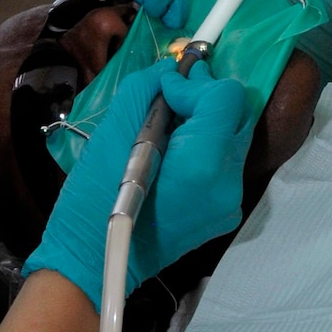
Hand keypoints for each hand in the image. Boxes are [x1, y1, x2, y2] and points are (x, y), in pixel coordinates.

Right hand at [23, 59, 252, 308]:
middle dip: (205, 98)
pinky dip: (205, 148)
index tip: (167, 88)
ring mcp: (229, 202)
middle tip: (172, 95)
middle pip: (237, 115)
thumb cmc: (93, 195)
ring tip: (170, 124)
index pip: (226, 97)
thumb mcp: (113, 130)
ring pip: (233, 137)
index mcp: (203, 163)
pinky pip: (225, 163)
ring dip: (206, 121)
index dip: (197, 83)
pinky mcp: (224, 213)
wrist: (93, 260)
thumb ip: (148, 89)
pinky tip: (174, 154)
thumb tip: (171, 71)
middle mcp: (227, 183)